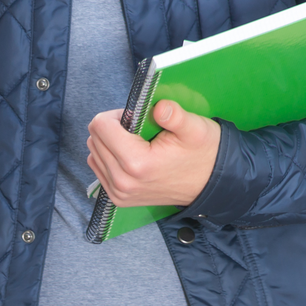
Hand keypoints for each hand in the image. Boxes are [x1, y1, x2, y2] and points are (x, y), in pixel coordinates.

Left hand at [87, 100, 221, 208]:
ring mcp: (119, 193)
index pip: (100, 126)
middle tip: (139, 128)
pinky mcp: (118, 198)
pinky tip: (130, 155)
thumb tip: (159, 107)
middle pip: (94, 138)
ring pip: (93, 153)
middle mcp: (123, 182)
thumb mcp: (195, 128)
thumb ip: (176, 116)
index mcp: (137, 163)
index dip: (118, 114)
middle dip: (113, 127)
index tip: (137, 118)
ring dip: (109, 142)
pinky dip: (109, 156)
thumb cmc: (203, 153)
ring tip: (136, 142)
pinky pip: (98, 168)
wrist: (211, 184)